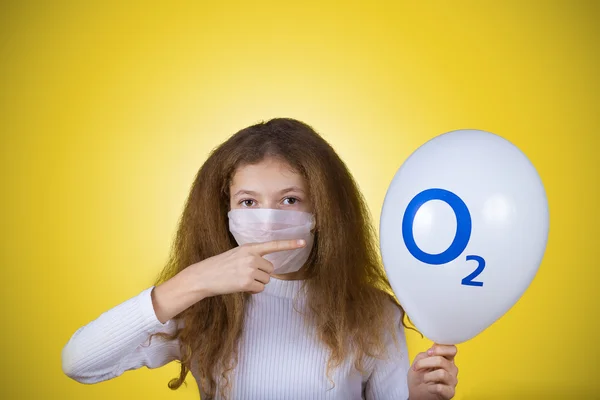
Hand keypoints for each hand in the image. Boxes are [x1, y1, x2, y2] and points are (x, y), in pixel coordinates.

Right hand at [189, 239, 306, 297]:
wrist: (204, 276)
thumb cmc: (220, 266)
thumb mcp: (237, 254)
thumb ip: (252, 257)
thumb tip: (268, 269)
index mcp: (249, 247)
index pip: (273, 245)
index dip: (289, 244)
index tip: (303, 242)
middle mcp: (251, 257)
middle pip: (270, 269)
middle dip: (261, 274)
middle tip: (244, 274)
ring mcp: (250, 269)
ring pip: (266, 280)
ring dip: (256, 283)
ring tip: (240, 279)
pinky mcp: (247, 282)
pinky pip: (260, 289)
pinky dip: (252, 290)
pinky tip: (240, 286)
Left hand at [407, 344, 457, 399]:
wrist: (416, 393)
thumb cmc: (419, 376)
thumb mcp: (418, 361)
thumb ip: (425, 354)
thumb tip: (431, 352)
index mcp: (446, 358)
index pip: (451, 349)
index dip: (440, 348)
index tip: (429, 352)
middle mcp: (451, 368)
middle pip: (442, 360)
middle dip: (426, 362)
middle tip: (417, 367)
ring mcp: (452, 380)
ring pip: (441, 374)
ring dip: (427, 376)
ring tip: (424, 379)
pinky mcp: (450, 392)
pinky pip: (440, 387)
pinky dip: (430, 388)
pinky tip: (429, 388)